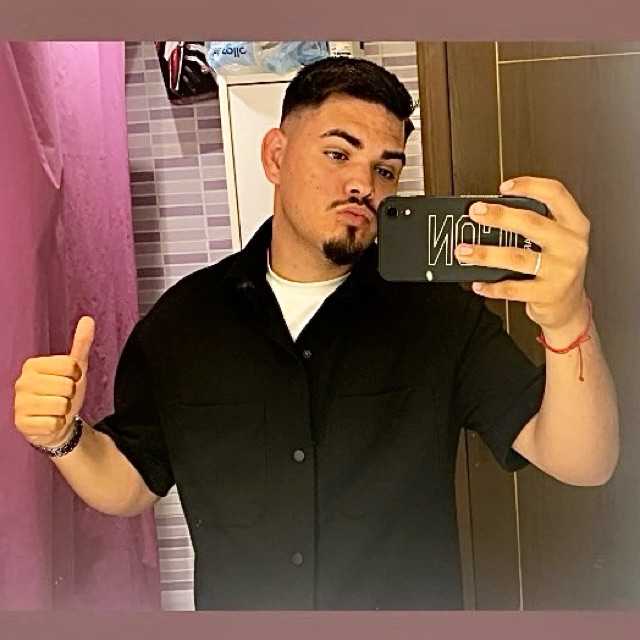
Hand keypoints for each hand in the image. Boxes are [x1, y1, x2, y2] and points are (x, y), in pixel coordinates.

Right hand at [14, 316, 94, 447]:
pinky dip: (57, 424)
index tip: (70, 379)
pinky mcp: (21, 424)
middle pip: (66, 386)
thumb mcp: (76, 367)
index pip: (70, 365)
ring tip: (56, 409)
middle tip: (62, 397)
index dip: (76, 375)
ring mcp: (19, 404)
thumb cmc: (64, 392)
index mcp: (32, 365)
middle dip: (70, 394)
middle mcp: (22, 382)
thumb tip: (88, 319)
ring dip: (65, 411)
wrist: (56, 423)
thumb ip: (81, 343)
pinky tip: (50, 421)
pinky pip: (53, 423)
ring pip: (61, 405)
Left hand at [454, 177, 590, 334]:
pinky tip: (478, 283)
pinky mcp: (548, 294)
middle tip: (475, 213)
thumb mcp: (556, 241)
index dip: (529, 186)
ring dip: (485, 253)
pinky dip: (491, 286)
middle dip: (499, 216)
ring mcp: (561, 271)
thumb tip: (490, 215)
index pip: (556, 195)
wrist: (570, 307)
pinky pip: (513, 289)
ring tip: (464, 251)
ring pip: (516, 257)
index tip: (504, 187)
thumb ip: (534, 225)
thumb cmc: (557, 268)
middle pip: (531, 223)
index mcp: (574, 225)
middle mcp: (571, 245)